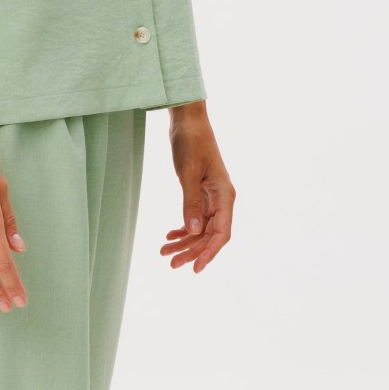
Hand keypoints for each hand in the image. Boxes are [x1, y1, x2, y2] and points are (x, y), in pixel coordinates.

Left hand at [161, 104, 233, 273]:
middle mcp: (222, 199)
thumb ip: (190, 203)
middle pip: (209, 234)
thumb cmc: (191, 142)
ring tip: (164, 253)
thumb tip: (192, 232)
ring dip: (184, 242)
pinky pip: (195, 217)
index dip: (209, 253)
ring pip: (201, 228)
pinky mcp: (201, 192)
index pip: (221, 233)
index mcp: (224, 195)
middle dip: (191, 251)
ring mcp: (212, 196)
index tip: (195, 269)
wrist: (188, 120)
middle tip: (170, 264)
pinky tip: (169, 236)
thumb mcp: (188, 174)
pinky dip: (183, 228)